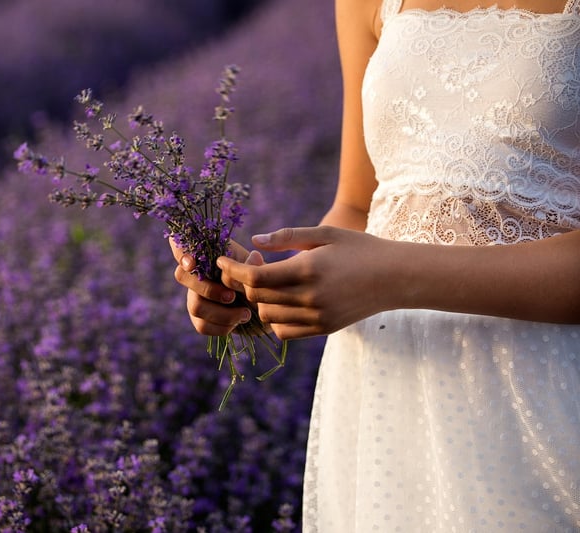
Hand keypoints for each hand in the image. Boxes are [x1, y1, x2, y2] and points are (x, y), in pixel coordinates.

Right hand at [170, 238, 254, 336]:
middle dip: (208, 289)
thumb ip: (253, 264)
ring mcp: (194, 296)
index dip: (180, 253)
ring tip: (245, 314)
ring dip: (223, 313)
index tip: (192, 263)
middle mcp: (195, 274)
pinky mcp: (199, 318)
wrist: (264, 305)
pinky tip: (237, 323)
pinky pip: (202, 326)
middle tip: (232, 296)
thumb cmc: (257, 280)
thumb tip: (253, 257)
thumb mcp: (257, 267)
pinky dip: (222, 327)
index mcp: (207, 255)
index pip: (179, 246)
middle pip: (182, 276)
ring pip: (195, 305)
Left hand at [216, 226, 398, 337]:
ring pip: (267, 316)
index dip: (233, 270)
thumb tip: (254, 242)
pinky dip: (275, 318)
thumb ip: (287, 237)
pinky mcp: (322, 329)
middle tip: (255, 263)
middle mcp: (310, 298)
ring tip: (271, 282)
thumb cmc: (359, 248)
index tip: (222, 261)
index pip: (255, 277)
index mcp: (308, 270)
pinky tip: (283, 301)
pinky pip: (283, 331)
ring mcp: (316, 317)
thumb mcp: (325, 234)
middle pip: (257, 297)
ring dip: (260, 300)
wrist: (395, 278)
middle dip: (245, 281)